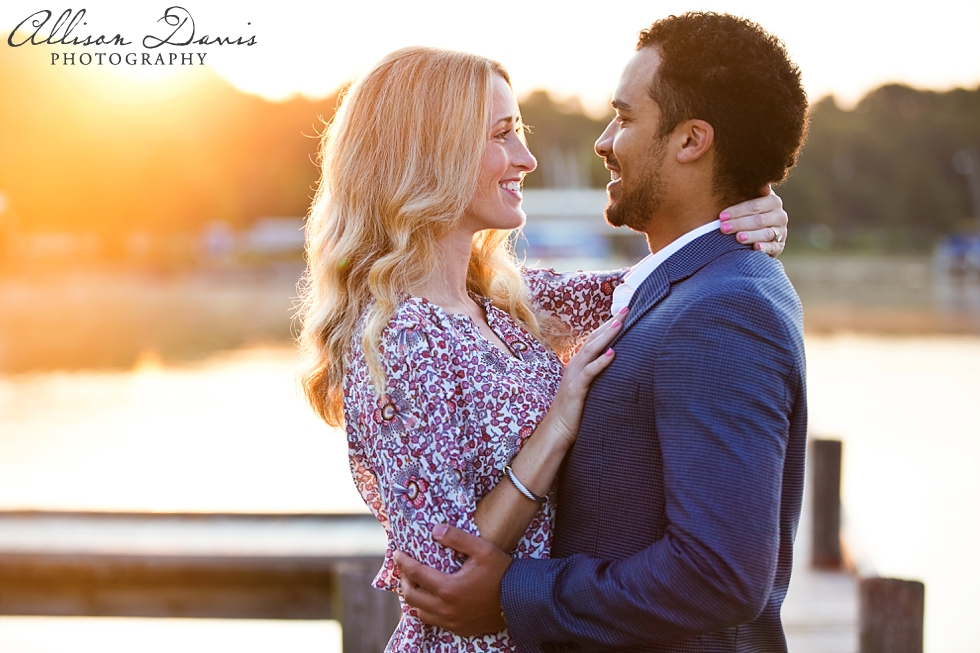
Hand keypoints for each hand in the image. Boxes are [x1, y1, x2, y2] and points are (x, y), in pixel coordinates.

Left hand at [394, 524, 512, 635]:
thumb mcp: (482, 549)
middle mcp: (446, 608)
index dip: (403, 563)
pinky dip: (426, 611)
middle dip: (404, 581)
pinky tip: (430, 601)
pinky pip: (434, 622)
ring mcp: (452, 621)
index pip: (416, 574)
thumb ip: (457, 538)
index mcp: (449, 588)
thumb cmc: (502, 572)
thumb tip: (435, 530)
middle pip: (412, 596)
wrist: (521, 600)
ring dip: (413, 598)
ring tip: (414, 585)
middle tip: (404, 570)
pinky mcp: (459, 629)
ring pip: (420, 612)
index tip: (397, 554)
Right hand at [546, 307, 625, 445]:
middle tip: (626, 309)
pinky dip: (601, 362)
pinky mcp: (577, 390)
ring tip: (619, 323)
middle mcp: (575, 366)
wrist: (557, 430)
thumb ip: (598, 376)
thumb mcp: (588, 389)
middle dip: (610, 323)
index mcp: (579, 364)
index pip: (595, 339)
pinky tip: (612, 354)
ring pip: (591, 350)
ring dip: (606, 336)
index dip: (608, 325)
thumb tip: (617, 367)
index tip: (623, 313)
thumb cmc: (575, 411)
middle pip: (594, 339)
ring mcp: (575, 376)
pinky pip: (590, 372)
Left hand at [718, 185, 787, 256]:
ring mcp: (781, 231)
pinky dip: (765, 247)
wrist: (758, 230)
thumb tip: (764, 184)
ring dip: (751, 236)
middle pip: (758, 220)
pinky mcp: (779, 246)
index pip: (754, 205)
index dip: (737, 211)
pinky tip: (755, 247)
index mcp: (772, 201)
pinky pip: (773, 247)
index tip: (721, 216)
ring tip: (738, 238)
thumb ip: (748, 191)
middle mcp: (780, 215)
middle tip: (723, 228)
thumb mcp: (747, 201)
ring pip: (766, 233)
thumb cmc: (747, 212)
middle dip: (739, 224)